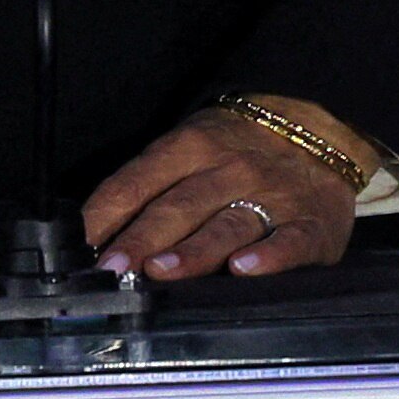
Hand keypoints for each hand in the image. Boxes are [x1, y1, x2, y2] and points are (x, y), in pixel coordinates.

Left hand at [82, 98, 367, 281]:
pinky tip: (243, 269)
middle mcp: (228, 170)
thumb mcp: (189, 145)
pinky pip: (289, 241)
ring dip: (191, 251)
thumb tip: (98, 230)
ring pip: (225, 225)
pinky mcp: (311, 224)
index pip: (137, 182)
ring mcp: (271, 196)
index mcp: (189, 147)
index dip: (106, 214)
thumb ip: (150, 183)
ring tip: (159, 270)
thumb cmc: (238, 146)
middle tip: (112, 268)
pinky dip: (268, 256)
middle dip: (140, 239)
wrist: (318, 127)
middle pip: (176, 208)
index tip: (80, 246)